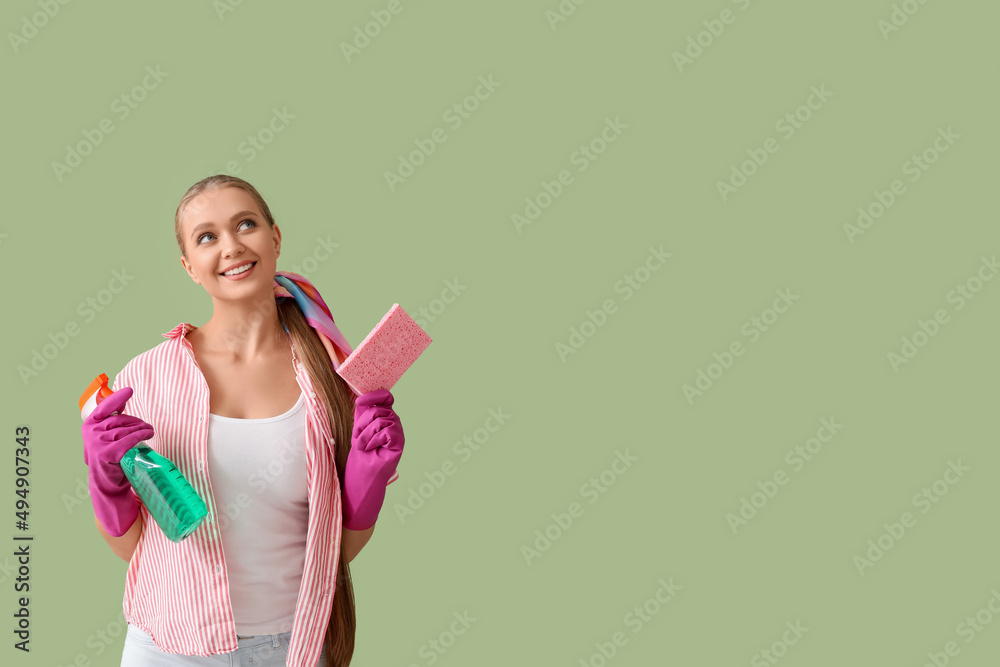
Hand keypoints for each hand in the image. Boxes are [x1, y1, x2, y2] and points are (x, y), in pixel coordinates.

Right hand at [81, 387, 153, 535]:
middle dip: (137, 423)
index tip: (129, 390)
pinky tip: (149, 434)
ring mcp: (97, 442)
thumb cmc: (111, 457)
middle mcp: (91, 432)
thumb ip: (112, 421)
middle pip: (123, 419)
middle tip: (147, 428)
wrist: (108, 484)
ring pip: (129, 429)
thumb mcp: (107, 437)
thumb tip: (122, 402)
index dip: (117, 398)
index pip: (105, 407)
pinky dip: (142, 435)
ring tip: (149, 432)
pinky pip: (130, 438)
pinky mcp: (107, 452)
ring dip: (143, 429)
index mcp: (89, 425)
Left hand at [342, 389, 404, 529]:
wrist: (361, 479)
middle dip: (362, 423)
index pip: (385, 397)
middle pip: (379, 409)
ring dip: (365, 433)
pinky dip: (374, 439)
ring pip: (382, 419)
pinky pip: (387, 430)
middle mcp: (394, 425)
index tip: (360, 401)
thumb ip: (362, 413)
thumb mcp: (358, 430)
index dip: (375, 395)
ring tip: (363, 447)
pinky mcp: (399, 444)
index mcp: (385, 419)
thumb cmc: (359, 456)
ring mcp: (398, 434)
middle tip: (358, 440)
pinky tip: (371, 449)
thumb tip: (362, 396)